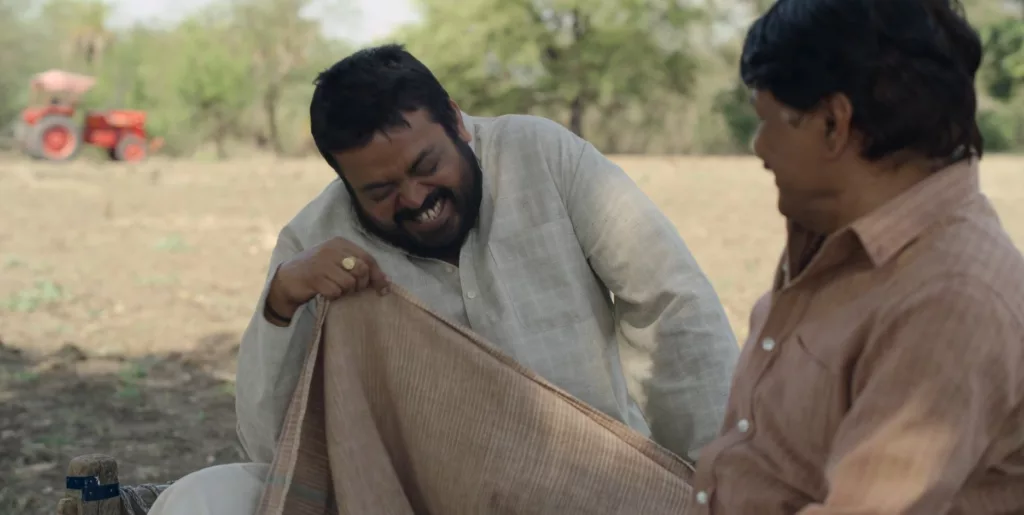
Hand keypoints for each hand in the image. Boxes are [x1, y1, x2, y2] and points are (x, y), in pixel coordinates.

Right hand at [265, 237, 388, 321]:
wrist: (287, 279)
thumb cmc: (318, 271)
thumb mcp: (337, 262)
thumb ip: (358, 266)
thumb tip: (386, 281)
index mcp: (340, 243)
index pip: (368, 258)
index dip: (378, 275)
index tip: (383, 290)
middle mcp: (331, 249)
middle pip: (361, 270)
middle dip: (361, 285)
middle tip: (352, 290)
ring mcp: (322, 262)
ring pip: (349, 283)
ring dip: (345, 292)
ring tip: (335, 289)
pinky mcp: (314, 277)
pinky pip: (335, 292)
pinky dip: (333, 296)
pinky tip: (325, 292)